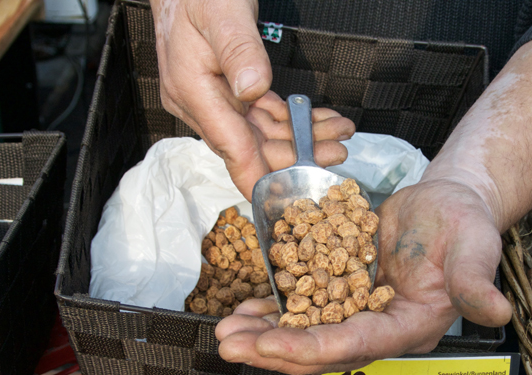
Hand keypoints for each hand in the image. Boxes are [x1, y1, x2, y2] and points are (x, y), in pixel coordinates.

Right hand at [150, 0, 354, 196]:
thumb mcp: (221, 13)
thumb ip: (238, 50)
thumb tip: (252, 89)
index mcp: (192, 92)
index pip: (230, 146)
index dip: (258, 176)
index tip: (282, 199)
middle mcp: (202, 102)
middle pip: (252, 144)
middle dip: (297, 153)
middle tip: (337, 152)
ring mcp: (216, 98)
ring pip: (263, 131)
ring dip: (302, 136)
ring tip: (339, 133)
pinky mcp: (230, 90)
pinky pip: (264, 114)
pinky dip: (293, 118)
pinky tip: (319, 119)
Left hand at [215, 180, 511, 374]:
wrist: (448, 207)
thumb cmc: (465, 226)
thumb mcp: (476, 247)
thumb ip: (477, 281)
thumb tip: (496, 312)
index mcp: (410, 325)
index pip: (358, 343)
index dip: (314, 347)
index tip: (272, 346)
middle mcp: (379, 327)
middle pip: (322, 348)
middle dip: (274, 349)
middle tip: (229, 344)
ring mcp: (358, 311)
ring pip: (305, 331)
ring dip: (265, 334)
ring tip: (225, 329)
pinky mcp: (342, 291)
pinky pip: (304, 305)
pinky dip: (274, 307)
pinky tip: (245, 306)